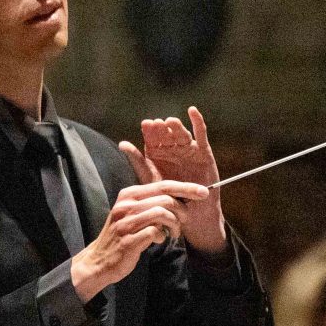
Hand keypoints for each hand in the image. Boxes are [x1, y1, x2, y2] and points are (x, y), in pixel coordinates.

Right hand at [71, 177, 202, 301]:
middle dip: (182, 210)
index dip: (186, 187)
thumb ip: (152, 203)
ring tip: (173, 233)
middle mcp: (125, 205)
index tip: (204, 192)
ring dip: (174, 224)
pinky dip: (162, 237)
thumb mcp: (134, 213)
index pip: (162, 185)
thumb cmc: (123, 235)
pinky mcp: (128, 240)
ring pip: (161, 213)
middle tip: (184, 221)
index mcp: (129, 195)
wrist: (100, 260)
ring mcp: (125, 223)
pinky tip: (158, 240)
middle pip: (165, 198)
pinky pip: (154, 232)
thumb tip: (182, 198)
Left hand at [128, 108, 228, 258]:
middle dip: (162, 128)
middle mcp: (172, 149)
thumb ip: (138, 161)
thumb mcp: (150, 179)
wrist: (191, 214)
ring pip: (181, 133)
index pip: (152, 138)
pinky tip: (192, 111)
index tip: (146, 125)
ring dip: (176, 126)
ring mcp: (188, 150)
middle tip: (158, 125)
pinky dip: (197, 121)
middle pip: (167, 133)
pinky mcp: (203, 152)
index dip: (150, 131)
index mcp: (157, 154)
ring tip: (170, 122)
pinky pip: (201, 135)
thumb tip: (122, 143)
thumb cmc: (168, 198)